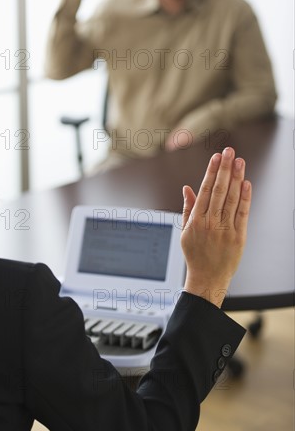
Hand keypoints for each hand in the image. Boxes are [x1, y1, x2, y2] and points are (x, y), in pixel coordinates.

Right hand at [181, 147, 251, 307]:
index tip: (216, 157)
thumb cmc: (195, 255)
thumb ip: (187, 207)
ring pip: (232, 199)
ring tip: (239, 162)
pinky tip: (247, 184)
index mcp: (196, 220)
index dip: (211, 172)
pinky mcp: (239, 237)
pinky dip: (245, 198)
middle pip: (220, 190)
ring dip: (237, 178)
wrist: (207, 278)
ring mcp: (225, 229)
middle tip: (229, 152)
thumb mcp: (185, 231)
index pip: (205, 190)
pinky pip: (243, 213)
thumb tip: (187, 188)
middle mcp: (211, 223)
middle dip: (225, 169)